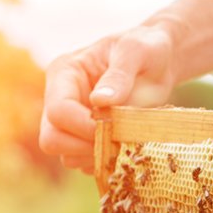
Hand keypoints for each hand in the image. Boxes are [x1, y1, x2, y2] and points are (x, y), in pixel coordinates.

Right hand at [39, 27, 176, 173]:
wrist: (160, 61)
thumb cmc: (146, 49)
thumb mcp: (136, 52)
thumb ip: (119, 75)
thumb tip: (100, 101)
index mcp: (65, 74)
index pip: (58, 112)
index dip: (84, 127)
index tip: (115, 127)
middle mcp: (61, 99)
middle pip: (52, 139)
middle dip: (84, 147)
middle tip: (118, 141)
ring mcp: (72, 121)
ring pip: (66, 156)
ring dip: (96, 157)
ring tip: (125, 143)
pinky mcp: (86, 137)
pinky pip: (84, 163)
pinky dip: (104, 163)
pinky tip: (124, 149)